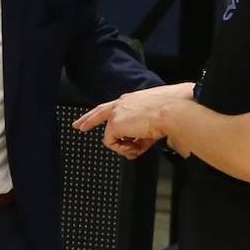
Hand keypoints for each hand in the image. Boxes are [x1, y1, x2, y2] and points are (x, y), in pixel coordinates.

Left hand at [73, 83, 193, 159]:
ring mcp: (117, 113)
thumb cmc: (171, 113)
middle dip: (87, 120)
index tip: (94, 117)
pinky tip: (135, 147)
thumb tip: (140, 146)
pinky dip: (124, 149)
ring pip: (110, 136)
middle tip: (78, 126)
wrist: (171, 111)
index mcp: (132, 100)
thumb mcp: (155, 121)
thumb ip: (144, 132)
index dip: (103, 113)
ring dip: (124, 147)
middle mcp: (122, 103)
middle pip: (98, 112)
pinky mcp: (115, 124)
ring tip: (137, 149)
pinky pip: (113, 144)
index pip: (113, 106)